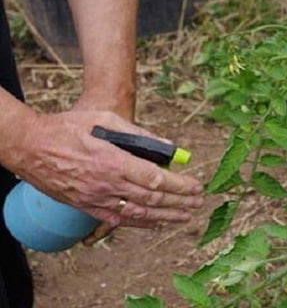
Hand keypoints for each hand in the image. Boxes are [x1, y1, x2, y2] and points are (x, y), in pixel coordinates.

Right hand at [0, 109, 202, 239]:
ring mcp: (96, 198)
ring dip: (165, 217)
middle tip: (198, 203)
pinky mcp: (86, 206)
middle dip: (179, 203)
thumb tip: (169, 147)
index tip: (196, 187)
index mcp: (114, 161)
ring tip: (185, 217)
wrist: (30, 146)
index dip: (180, 186)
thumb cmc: (68, 127)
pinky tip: (155, 223)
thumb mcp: (106, 120)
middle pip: (152, 199)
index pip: (156, 179)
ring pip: (138, 213)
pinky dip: (140, 223)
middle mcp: (107, 184)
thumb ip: (139, 134)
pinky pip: (117, 219)